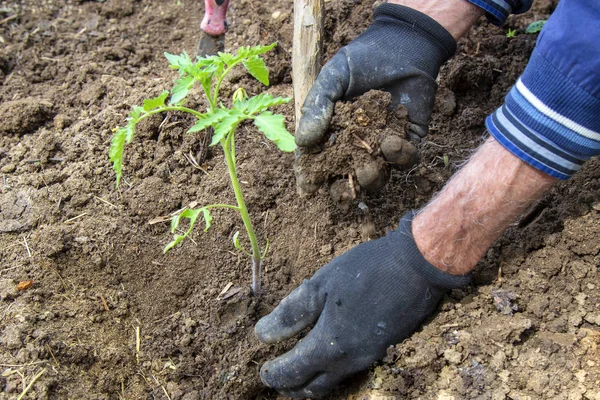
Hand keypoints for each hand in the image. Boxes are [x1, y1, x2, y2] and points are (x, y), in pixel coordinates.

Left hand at [255, 213, 469, 397]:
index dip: (275, 374)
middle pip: (314, 387)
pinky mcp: (381, 348)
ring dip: (312, 382)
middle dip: (292, 386)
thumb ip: (291, 313)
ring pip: (333, 381)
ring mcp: (368, 357)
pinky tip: (328, 357)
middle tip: (277, 380)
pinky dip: (331, 372)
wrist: (416, 267)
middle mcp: (349, 361)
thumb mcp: (320, 286)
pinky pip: (350, 371)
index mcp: (330, 346)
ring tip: (299, 374)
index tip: (263, 372)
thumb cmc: (364, 272)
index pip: (294, 371)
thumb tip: (263, 335)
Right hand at [295, 3, 456, 193]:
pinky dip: (400, 157)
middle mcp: (357, 144)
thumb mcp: (333, 78)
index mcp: (334, 133)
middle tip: (343, 192)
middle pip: (347, 179)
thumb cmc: (363, 59)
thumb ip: (318, 107)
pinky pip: (406, 160)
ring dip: (372, 178)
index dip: (312, 176)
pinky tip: (393, 142)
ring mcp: (383, 145)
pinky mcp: (409, 140)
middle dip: (344, 191)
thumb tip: (303, 142)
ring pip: (378, 177)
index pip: (320, 161)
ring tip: (368, 168)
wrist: (404, 44)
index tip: (308, 188)